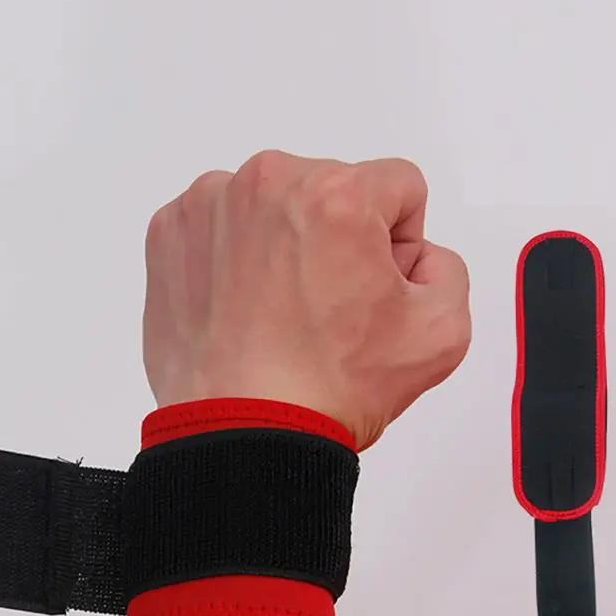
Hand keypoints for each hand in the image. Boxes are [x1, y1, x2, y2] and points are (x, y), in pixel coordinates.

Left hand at [143, 150, 470, 450]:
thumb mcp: (439, 333)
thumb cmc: (322, 389)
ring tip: (277, 309)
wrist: (239, 432)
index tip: (372, 284)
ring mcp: (209, 206)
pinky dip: (234, 255)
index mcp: (335, 195)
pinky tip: (242, 305)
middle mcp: (266, 184)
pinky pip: (221, 224)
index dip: (400, 240)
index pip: (398, 186)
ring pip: (273, 204)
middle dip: (338, 237)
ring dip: (283, 242)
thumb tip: (415, 254)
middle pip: (330, 190)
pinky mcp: (169, 234)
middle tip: (323, 304)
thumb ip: (446, 268)